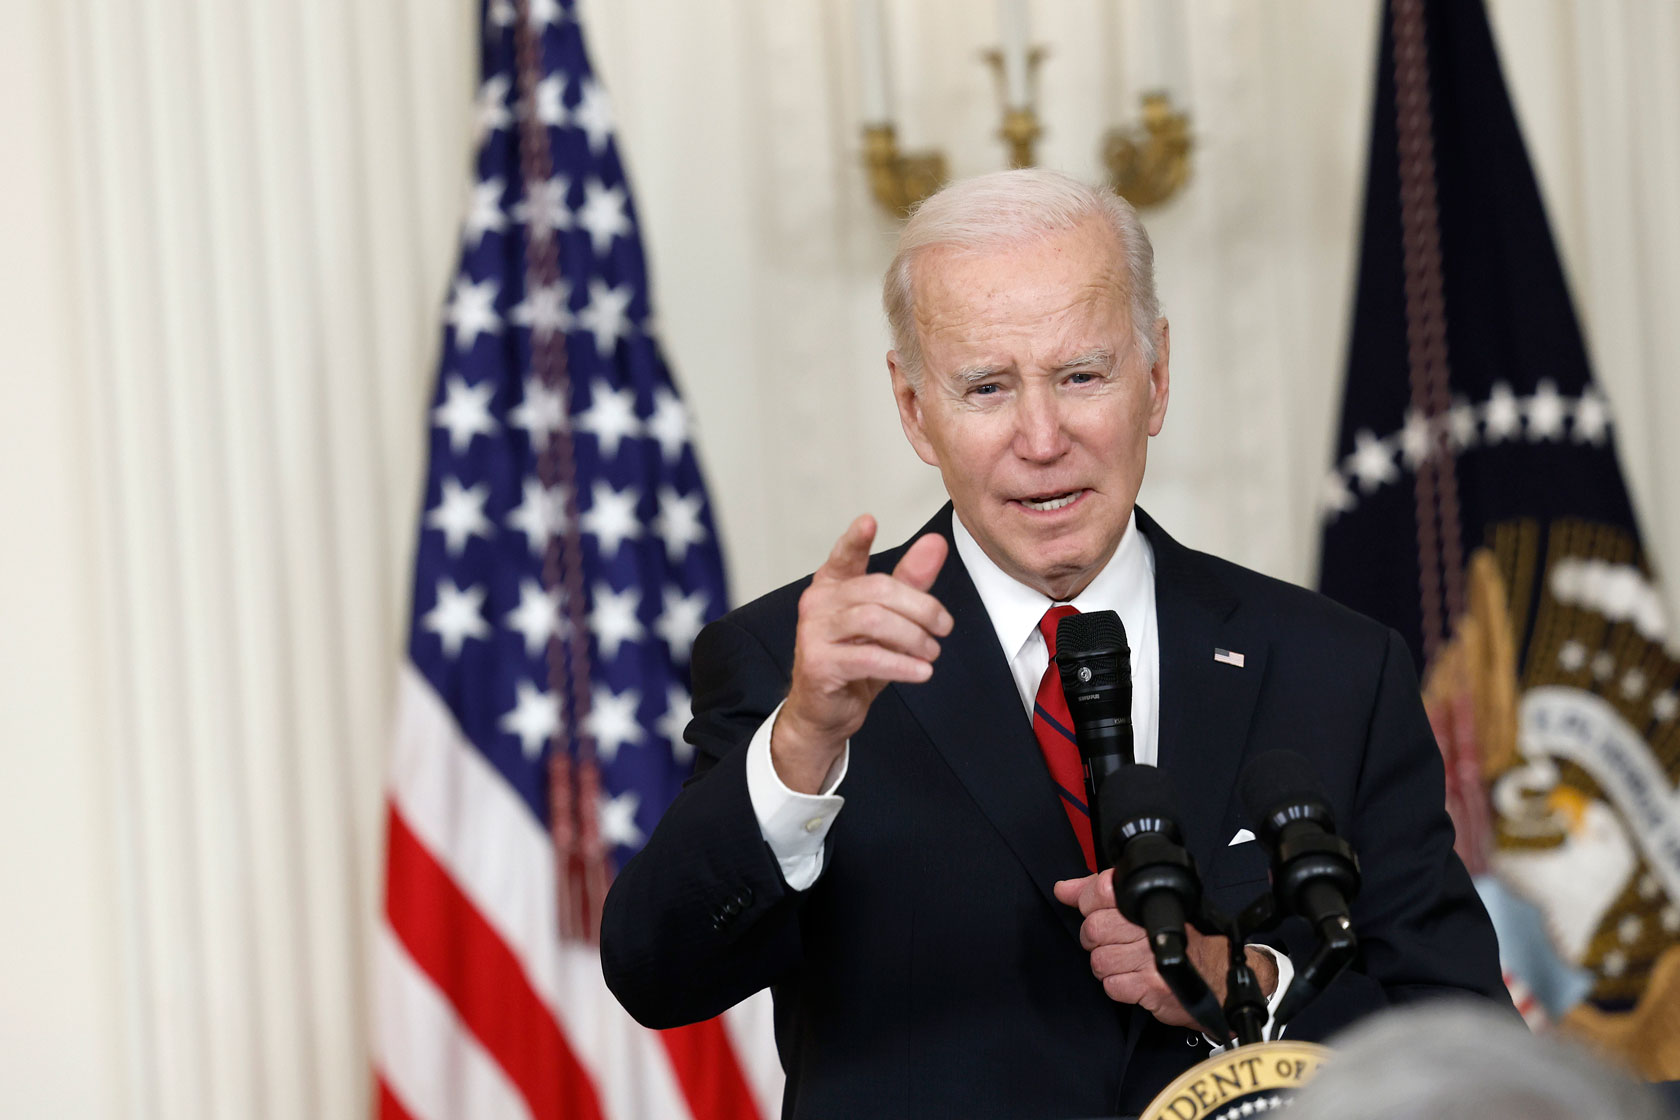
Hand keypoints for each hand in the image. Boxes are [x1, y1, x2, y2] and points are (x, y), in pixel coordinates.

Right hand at [771, 515, 950, 792]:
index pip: (843, 556)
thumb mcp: (890, 620)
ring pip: (873, 620)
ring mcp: (813, 633)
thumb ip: (911, 582)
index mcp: (832, 586)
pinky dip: (902, 664)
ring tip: (932, 652)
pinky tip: (921, 671)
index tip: (868, 521)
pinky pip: (868, 657)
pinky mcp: (819, 664)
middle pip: (877, 589)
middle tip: (944, 627)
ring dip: (914, 637)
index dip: (855, 540)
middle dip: (920, 607)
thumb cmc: (856, 661)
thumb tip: (935, 543)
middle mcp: (818, 604)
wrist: (827, 713)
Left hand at [1052, 870, 1277, 1030]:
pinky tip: (1134, 978)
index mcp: (1152, 902)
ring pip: (1099, 959)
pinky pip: (1112, 985)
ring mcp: (1151, 958)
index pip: (1102, 890)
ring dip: (1106, 964)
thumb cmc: (1188, 940)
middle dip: (1095, 938)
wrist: (1223, 977)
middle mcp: (1151, 928)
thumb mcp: (1150, 906)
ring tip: (1126, 961)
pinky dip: (1117, 985)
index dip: (1088, 901)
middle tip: (1112, 940)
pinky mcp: (1153, 987)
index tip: (1090, 907)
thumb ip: (1103, 893)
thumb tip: (1064, 888)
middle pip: (1094, 928)